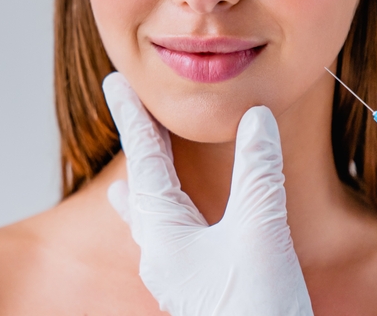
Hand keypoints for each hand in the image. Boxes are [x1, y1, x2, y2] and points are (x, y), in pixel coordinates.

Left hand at [102, 72, 312, 315]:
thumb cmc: (258, 308)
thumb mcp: (261, 231)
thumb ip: (258, 171)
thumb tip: (256, 118)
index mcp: (164, 234)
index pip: (144, 159)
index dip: (134, 116)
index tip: (115, 83)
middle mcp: (161, 253)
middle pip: (141, 185)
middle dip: (137, 147)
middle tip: (125, 111)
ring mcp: (177, 273)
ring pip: (152, 217)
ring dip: (146, 186)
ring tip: (127, 177)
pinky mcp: (198, 287)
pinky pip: (172, 239)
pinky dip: (169, 217)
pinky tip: (175, 225)